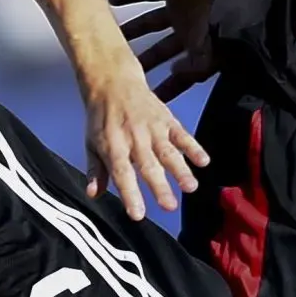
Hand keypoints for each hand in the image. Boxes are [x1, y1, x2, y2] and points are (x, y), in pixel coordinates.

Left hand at [81, 55, 209, 221]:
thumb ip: (95, 170)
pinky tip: (203, 161)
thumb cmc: (102, 118)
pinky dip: (193, 147)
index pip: (121, 174)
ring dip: (180, 170)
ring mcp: (152, 129)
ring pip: (168, 152)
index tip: (137, 214)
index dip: (130, 194)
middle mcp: (134, 139)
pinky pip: (182, 134)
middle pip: (147, 166)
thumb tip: (93, 194)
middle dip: (159, 187)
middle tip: (169, 207)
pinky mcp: (166, 120)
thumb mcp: (91, 143)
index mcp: (112, 146)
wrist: (113, 82)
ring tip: (191, 188)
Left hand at [111, 0, 225, 102]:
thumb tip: (173, 74)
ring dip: (132, 30)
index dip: (166, 88)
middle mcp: (188, 32)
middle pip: (159, 51)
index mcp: (200, 50)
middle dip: (142, 61)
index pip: (179, 75)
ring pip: (149, 23)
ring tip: (111, 36)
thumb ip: (194, 69)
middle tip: (118, 70)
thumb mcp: (214, 55)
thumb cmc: (232, 24)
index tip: (148, 101)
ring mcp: (181, 11)